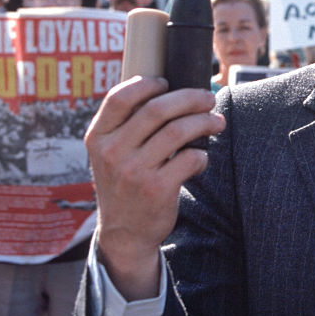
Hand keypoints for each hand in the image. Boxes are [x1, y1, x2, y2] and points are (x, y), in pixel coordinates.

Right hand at [85, 76, 224, 299]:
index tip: (168, 82)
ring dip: (204, 122)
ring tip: (216, 122)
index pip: (119, 97)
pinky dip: (202, 155)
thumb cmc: (125, 184)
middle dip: (190, 98)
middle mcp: (112, 152)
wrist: (124, 233)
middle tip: (208, 99)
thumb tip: (170, 90)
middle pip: (157, 109)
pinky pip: (190, 159)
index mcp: (98, 137)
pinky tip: (202, 158)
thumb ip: (128, 126)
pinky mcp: (156, 189)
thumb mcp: (110, 154)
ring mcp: (133, 171)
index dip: (147, 84)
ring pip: (178, 131)